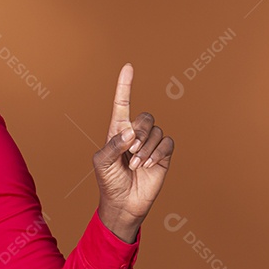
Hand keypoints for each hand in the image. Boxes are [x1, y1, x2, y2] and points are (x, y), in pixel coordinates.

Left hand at [93, 64, 174, 242]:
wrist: (123, 202)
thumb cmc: (108, 181)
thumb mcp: (101, 162)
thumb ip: (113, 144)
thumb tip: (130, 133)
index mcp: (117, 130)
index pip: (122, 103)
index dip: (124, 86)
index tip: (128, 67)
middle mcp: (135, 133)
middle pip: (144, 116)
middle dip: (138, 133)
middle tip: (130, 151)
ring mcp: (150, 143)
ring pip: (156, 131)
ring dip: (146, 148)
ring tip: (135, 165)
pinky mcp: (163, 155)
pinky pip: (167, 143)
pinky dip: (157, 153)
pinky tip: (147, 165)